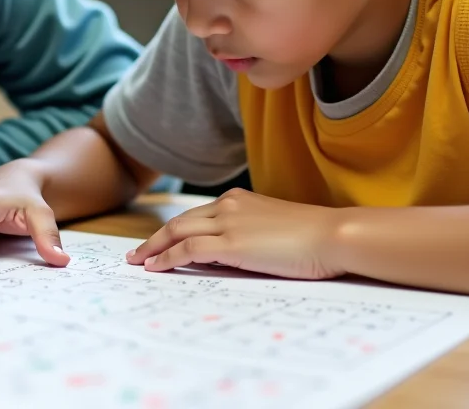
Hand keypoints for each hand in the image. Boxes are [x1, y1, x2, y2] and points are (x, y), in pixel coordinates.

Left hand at [127, 188, 344, 278]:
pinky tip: (156, 268)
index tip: (158, 242)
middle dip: (154, 239)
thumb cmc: (313, 238)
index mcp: (239, 200)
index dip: (173, 230)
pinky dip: (167, 258)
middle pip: (179, 221)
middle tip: (136, 254)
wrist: (333, 235)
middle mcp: (229, 205)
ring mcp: (229, 222)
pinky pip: (188, 249)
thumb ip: (249, 235)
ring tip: (138, 263)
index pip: (195, 215)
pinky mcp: (232, 243)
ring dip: (153, 248)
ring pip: (177, 232)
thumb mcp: (274, 230)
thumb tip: (230, 255)